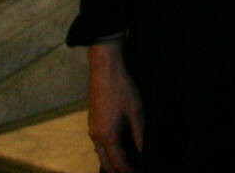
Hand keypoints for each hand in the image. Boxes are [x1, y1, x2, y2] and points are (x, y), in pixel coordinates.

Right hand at [87, 39, 143, 172]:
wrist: (104, 71)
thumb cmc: (122, 90)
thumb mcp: (136, 112)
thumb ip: (139, 134)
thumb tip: (141, 151)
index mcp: (108, 136)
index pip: (118, 163)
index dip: (129, 172)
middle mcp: (96, 137)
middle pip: (106, 163)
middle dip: (118, 172)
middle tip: (134, 172)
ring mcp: (92, 130)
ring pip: (102, 155)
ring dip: (113, 163)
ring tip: (129, 165)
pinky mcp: (93, 123)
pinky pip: (100, 145)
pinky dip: (109, 152)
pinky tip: (121, 150)